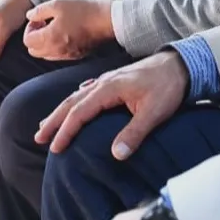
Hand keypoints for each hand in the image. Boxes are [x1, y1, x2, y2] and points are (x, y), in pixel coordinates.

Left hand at [23, 0, 115, 61]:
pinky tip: (63, 34)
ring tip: (53, 29)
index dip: (29, 29)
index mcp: (49, 38)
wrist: (106, 20)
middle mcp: (56, 51)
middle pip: (34, 51)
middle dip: (34, 38)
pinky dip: (55, 47)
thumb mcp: (57, 4)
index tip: (38, 20)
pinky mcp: (76, 56)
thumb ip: (39, 11)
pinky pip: (58, 56)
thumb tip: (29, 16)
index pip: (27, 41)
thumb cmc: (82, 11)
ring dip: (44, 44)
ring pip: (45, 55)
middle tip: (43, 25)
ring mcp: (67, 55)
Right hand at [37, 50, 187, 156]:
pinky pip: (86, 91)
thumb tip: (116, 155)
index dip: (65, 131)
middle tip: (39, 137)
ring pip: (76, 96)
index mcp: (108, 89)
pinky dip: (75, 101)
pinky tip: (75, 103)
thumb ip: (134, 133)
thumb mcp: (155, 112)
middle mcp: (102, 83)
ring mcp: (106, 80)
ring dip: (61, 111)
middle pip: (71, 102)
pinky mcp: (113, 81)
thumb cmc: (168, 87)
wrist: (180, 64)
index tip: (55, 148)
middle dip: (53, 121)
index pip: (79, 112)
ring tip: (47, 124)